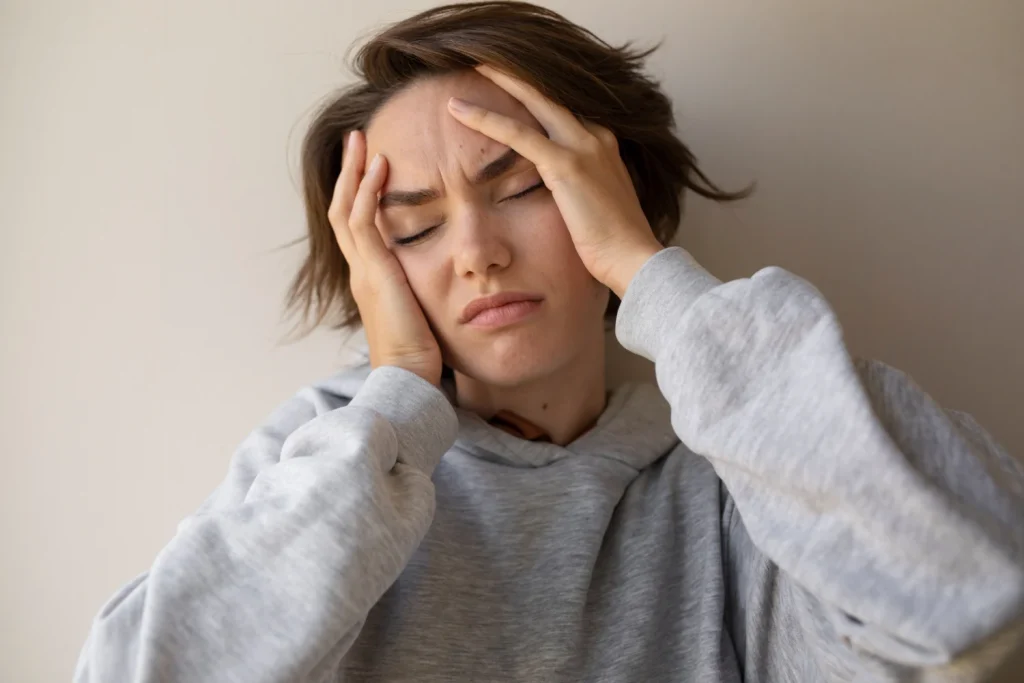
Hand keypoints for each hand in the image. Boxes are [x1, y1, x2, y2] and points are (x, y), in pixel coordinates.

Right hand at [328, 130, 442, 386]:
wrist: (409, 380)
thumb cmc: (423, 357)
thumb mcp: (425, 315)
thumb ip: (430, 294)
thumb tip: (455, 284)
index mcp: (371, 279)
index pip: (358, 226)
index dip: (360, 194)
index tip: (371, 165)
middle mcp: (361, 271)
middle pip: (343, 210)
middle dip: (349, 173)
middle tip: (356, 140)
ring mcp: (363, 270)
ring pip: (347, 209)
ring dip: (354, 172)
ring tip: (361, 140)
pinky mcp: (374, 273)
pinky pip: (364, 222)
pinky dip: (369, 191)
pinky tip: (380, 166)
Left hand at [447, 64, 663, 298]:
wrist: (634, 260)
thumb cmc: (616, 247)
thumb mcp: (597, 207)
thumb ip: (580, 191)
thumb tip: (562, 199)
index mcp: (604, 146)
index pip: (565, 111)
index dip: (537, 98)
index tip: (513, 87)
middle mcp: (596, 137)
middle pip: (550, 96)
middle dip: (518, 76)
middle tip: (489, 61)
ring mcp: (582, 147)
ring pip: (532, 103)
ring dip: (500, 82)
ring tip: (474, 66)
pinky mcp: (565, 164)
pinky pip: (516, 134)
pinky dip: (484, 119)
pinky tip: (458, 110)